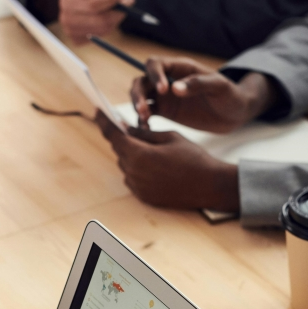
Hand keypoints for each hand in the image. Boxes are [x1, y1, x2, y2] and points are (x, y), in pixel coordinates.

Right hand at [58, 0, 133, 44]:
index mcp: (67, 3)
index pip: (93, 5)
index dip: (110, 0)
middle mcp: (67, 20)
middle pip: (100, 21)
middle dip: (118, 11)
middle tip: (130, 1)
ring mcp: (71, 32)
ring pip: (102, 30)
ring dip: (116, 18)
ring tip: (122, 7)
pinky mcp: (78, 40)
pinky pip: (100, 36)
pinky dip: (110, 26)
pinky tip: (110, 16)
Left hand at [97, 111, 239, 211]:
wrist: (209, 186)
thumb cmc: (193, 158)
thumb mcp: (169, 137)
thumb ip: (143, 132)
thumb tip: (125, 127)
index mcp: (139, 154)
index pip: (113, 135)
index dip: (104, 122)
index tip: (97, 111)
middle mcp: (134, 173)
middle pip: (120, 150)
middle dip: (125, 139)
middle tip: (135, 130)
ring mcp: (138, 187)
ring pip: (126, 165)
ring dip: (133, 155)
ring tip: (155, 153)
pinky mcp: (143, 197)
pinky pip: (133, 179)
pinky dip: (138, 170)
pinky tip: (157, 168)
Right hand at [131, 57, 276, 133]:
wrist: (234, 114)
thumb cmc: (230, 95)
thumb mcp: (219, 87)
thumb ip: (198, 84)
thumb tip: (174, 89)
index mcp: (180, 68)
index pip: (156, 64)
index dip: (154, 75)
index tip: (163, 91)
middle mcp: (168, 80)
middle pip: (142, 80)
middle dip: (138, 93)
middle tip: (143, 109)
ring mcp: (165, 97)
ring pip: (141, 96)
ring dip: (137, 106)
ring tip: (144, 119)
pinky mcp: (165, 112)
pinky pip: (147, 113)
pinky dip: (142, 119)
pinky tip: (146, 128)